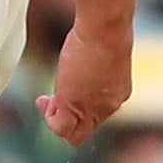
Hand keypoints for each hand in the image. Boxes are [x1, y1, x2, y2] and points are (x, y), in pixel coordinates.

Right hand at [41, 19, 133, 144]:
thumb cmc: (104, 30)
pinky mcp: (76, 108)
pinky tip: (44, 103)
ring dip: (56, 118)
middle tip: (49, 98)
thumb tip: (83, 62)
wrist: (104, 30)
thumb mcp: (102, 52)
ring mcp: (93, 110)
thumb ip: (94, 67)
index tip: (67, 90)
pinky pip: (61, 129)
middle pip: (86, 127)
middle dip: (66, 115)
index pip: (98, 114)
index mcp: (117, 93)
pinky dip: (50, 120)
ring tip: (46, 101)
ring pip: (74, 132)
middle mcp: (109, 106)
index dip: (80, 107)